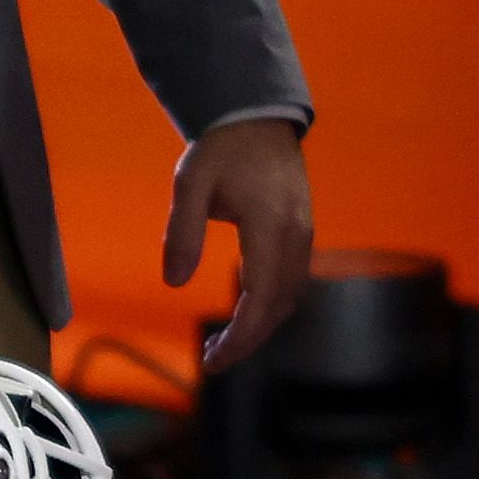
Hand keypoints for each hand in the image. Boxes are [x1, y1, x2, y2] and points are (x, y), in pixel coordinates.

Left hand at [166, 117, 312, 366]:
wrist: (257, 117)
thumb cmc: (221, 149)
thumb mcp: (190, 184)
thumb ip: (182, 232)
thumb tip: (175, 282)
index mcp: (269, 226)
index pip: (260, 299)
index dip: (240, 338)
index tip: (213, 361)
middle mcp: (296, 236)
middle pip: (279, 307)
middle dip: (248, 340)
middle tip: (212, 358)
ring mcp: (304, 234)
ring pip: (290, 297)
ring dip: (261, 324)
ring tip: (225, 340)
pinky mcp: (303, 231)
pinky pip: (293, 281)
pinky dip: (271, 304)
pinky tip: (245, 309)